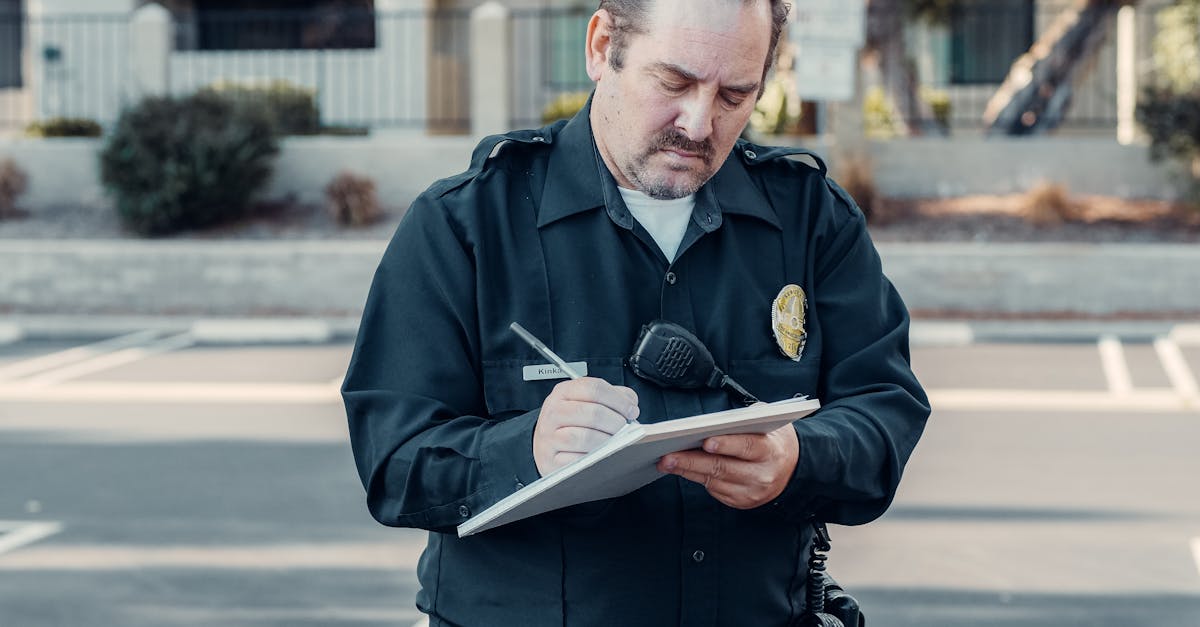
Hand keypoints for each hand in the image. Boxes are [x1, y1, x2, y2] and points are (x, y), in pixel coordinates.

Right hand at [533, 377, 639, 475]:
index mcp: (564, 392)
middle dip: (616, 422)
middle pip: (594, 413)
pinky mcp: (550, 458)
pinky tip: (599, 455)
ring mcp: (550, 436)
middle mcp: (554, 411)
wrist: (544, 445)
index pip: (595, 389)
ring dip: (607, 441)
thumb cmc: (569, 423)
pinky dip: (593, 458)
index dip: (619, 400)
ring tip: (614, 442)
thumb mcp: (585, 401)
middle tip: (624, 428)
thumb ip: (611, 396)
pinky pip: (577, 459)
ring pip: (586, 437)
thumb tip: (630, 404)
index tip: (631, 410)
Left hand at [657, 424, 798, 508]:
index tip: (706, 442)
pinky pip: (714, 490)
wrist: (793, 469)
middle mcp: (762, 475)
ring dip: (687, 471)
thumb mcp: (767, 422)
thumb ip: (743, 420)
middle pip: (723, 468)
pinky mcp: (741, 502)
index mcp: (770, 451)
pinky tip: (682, 469)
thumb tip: (711, 423)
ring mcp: (751, 492)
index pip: (747, 447)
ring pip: (713, 481)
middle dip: (692, 461)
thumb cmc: (773, 440)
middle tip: (669, 455)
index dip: (726, 445)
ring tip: (667, 461)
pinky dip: (695, 478)